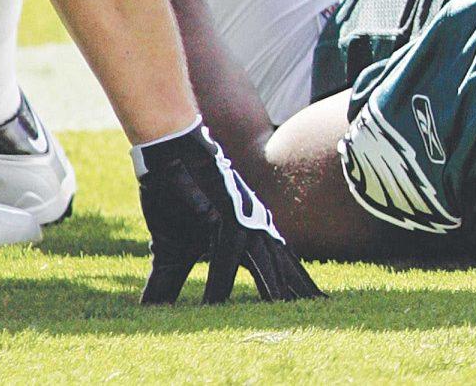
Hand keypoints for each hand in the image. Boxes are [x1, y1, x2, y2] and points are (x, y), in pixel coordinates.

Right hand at [133, 119, 323, 303]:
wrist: (168, 156)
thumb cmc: (174, 201)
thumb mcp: (170, 254)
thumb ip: (166, 286)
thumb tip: (148, 314)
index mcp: (250, 237)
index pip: (278, 268)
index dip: (293, 289)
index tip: (310, 310)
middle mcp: (253, 230)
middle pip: (284, 267)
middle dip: (302, 292)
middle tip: (326, 311)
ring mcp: (241, 222)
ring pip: (263, 264)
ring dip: (274, 291)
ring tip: (290, 318)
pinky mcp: (221, 215)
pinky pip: (223, 256)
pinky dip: (219, 281)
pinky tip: (216, 303)